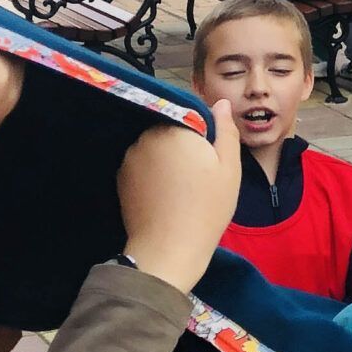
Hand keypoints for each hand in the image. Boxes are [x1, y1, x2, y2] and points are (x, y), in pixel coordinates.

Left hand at [118, 104, 242, 290]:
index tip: (212, 159)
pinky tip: (165, 194)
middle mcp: (147, 136)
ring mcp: (130, 157)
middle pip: (171, 130)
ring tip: (182, 187)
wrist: (168, 249)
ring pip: (156, 147)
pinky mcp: (122, 177)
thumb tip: (221, 102)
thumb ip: (226, 130)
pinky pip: (143, 164)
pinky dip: (153, 173)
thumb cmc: (206, 208)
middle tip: (200, 174)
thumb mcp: (229, 169)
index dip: (206, 136)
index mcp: (176, 128)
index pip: (193, 115)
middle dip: (184, 145)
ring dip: (167, 158)